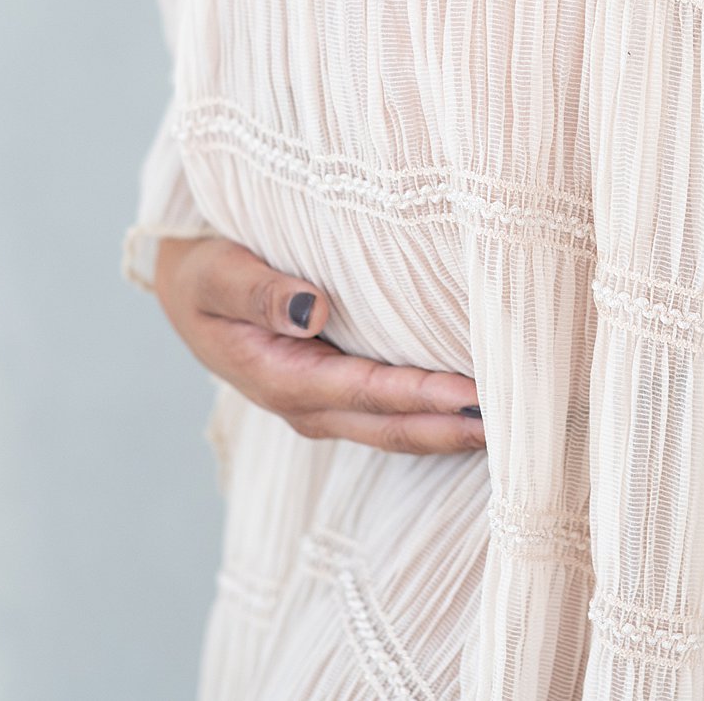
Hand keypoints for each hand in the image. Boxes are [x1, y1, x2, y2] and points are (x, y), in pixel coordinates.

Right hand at [152, 234, 485, 454]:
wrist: (187, 289)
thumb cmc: (203, 273)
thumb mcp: (214, 274)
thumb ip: (259, 292)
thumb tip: (312, 310)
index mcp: (279, 379)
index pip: (364, 392)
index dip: (420, 397)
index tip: (473, 396)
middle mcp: (306, 404)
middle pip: (391, 427)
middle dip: (450, 429)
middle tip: (516, 425)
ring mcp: (323, 406)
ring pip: (396, 430)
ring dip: (448, 431)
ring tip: (512, 425)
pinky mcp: (337, 394)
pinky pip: (391, 414)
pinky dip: (432, 416)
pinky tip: (473, 409)